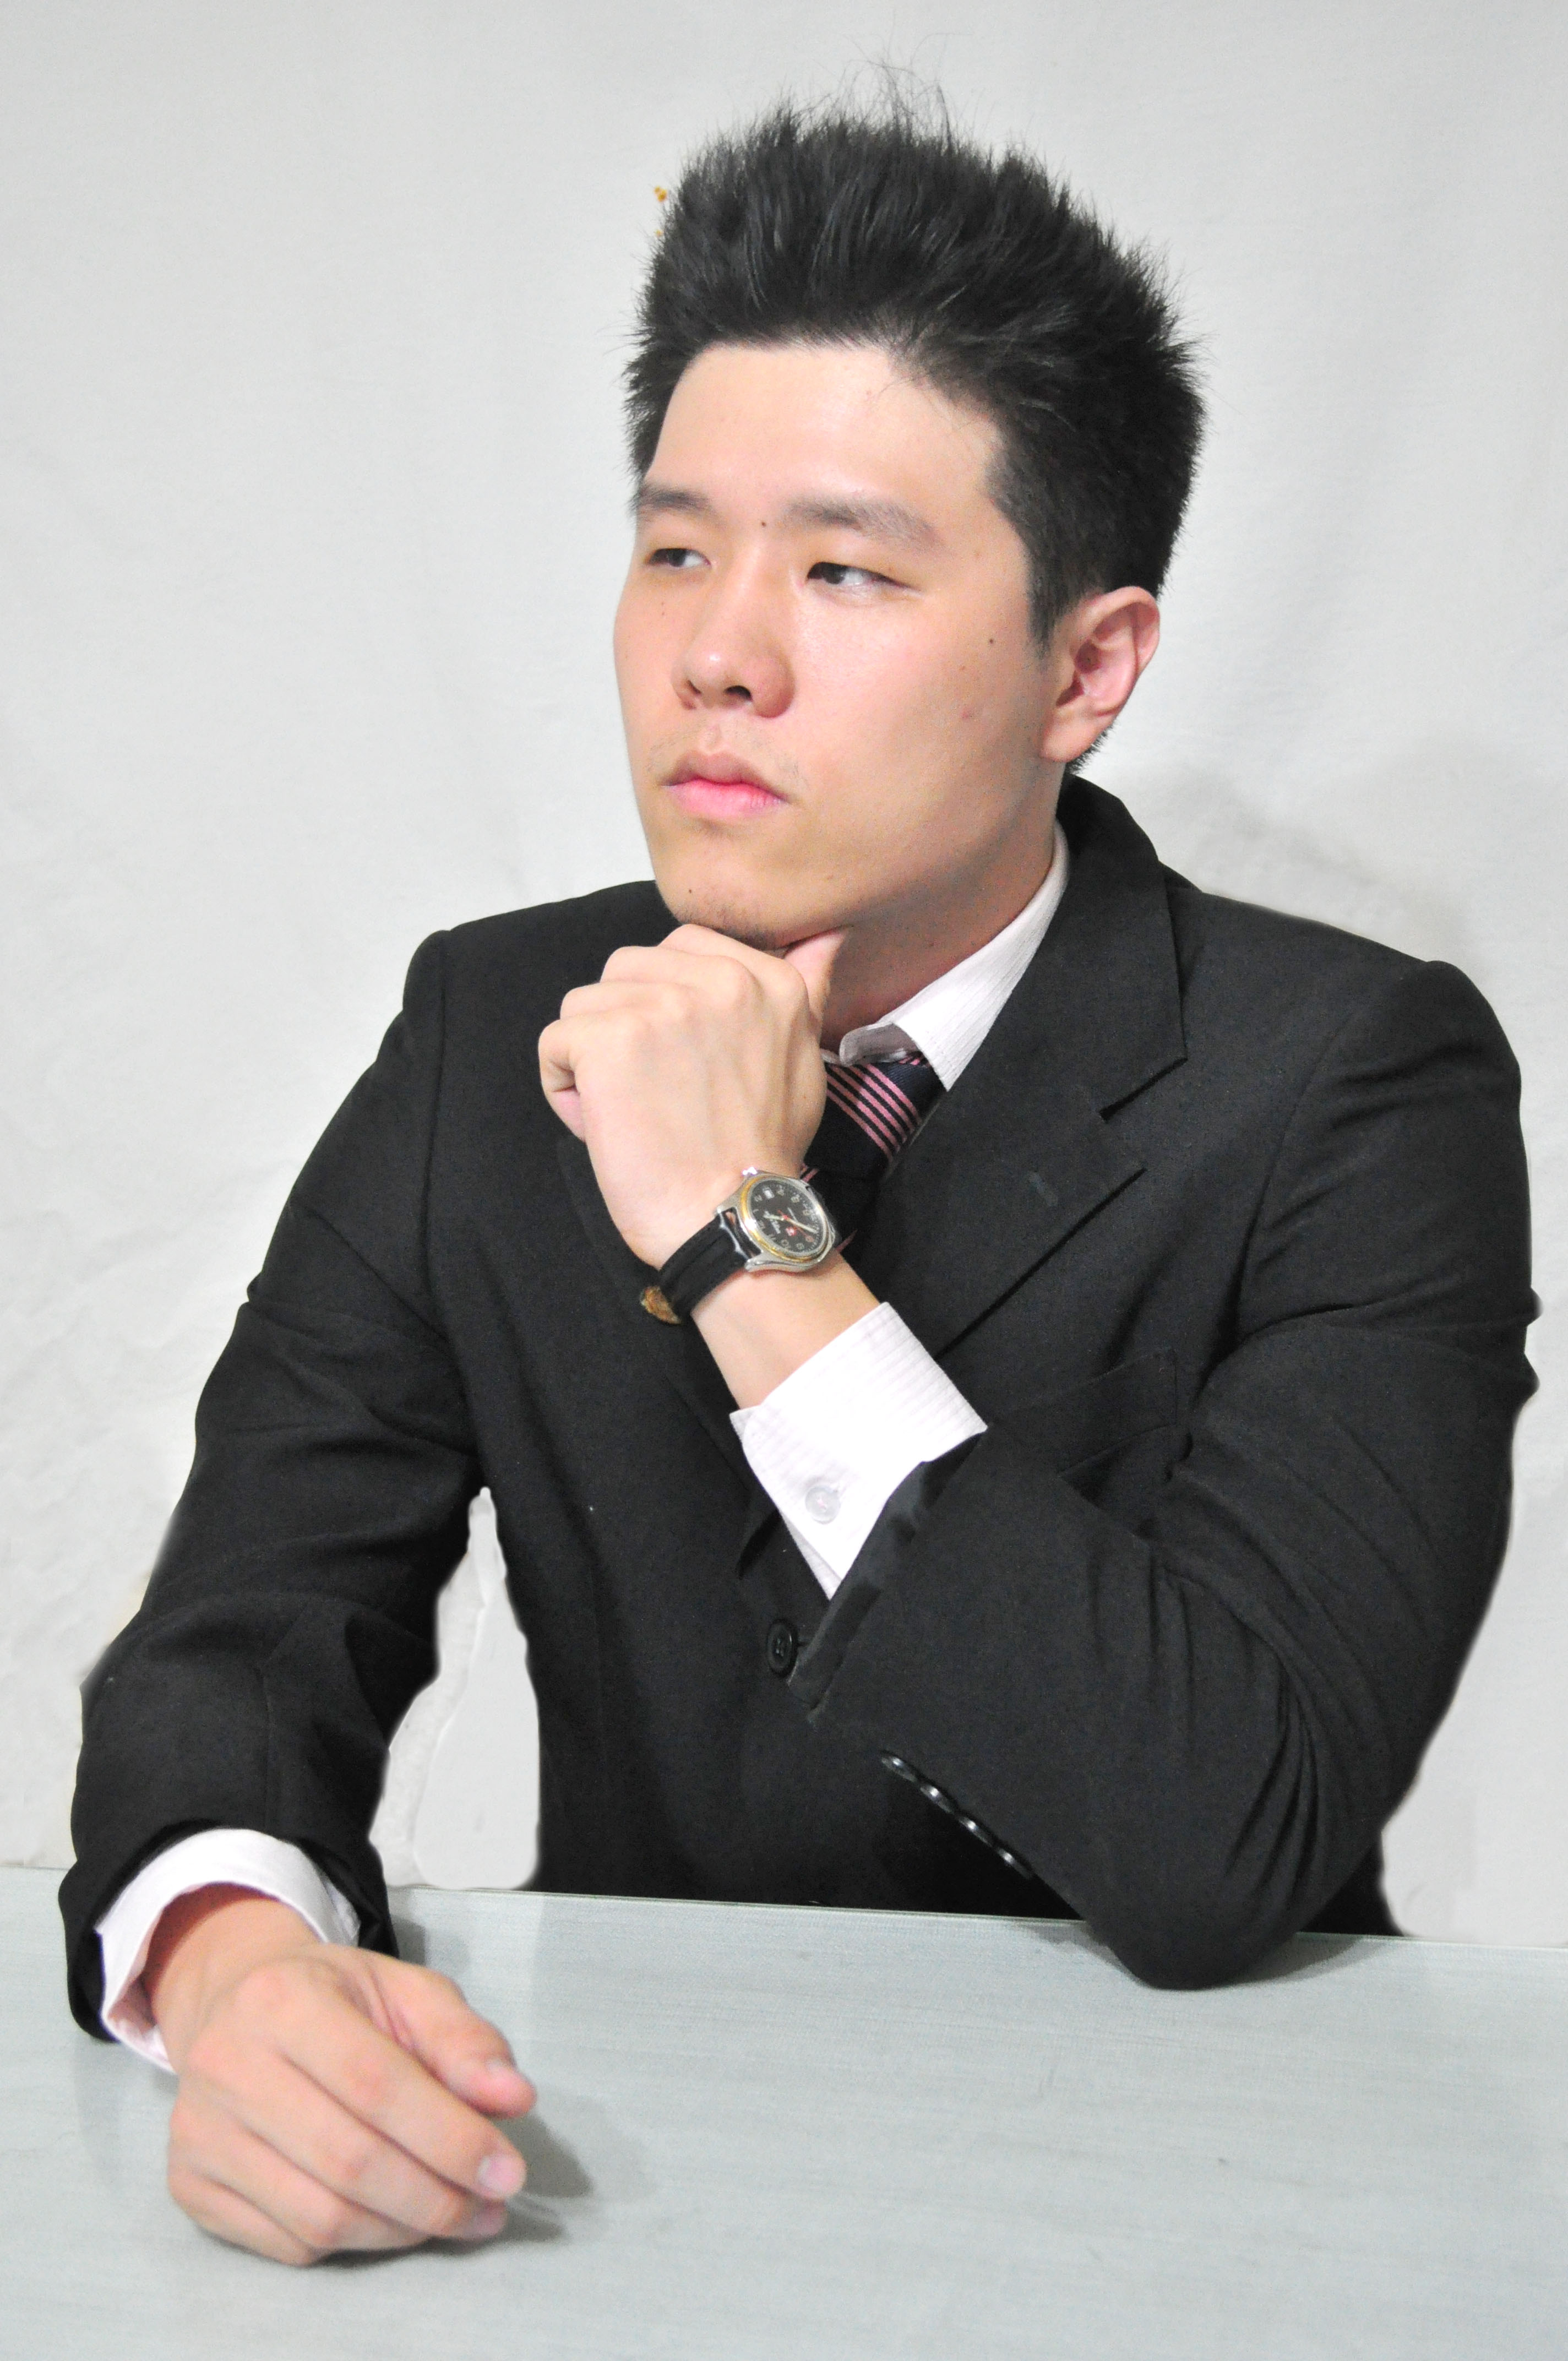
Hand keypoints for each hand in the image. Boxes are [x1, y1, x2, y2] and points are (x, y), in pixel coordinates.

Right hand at [146, 1887, 534, 2266]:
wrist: (238, 2003)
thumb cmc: (335, 2000)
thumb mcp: (406, 1992)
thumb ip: (464, 2040)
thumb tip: (513, 2099)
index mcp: (283, 1999)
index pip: (377, 2084)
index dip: (450, 2136)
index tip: (509, 2171)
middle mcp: (227, 2065)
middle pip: (349, 2160)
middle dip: (436, 2196)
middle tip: (491, 2207)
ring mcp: (199, 2132)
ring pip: (319, 2216)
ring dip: (404, 2229)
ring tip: (457, 2216)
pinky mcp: (189, 2186)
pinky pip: (289, 2244)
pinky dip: (355, 2243)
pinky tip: (392, 2217)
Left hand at [538, 924, 843, 1265]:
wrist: (729, 1217)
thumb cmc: (761, 1150)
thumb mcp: (804, 1058)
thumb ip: (806, 990)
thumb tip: (827, 934)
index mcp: (768, 979)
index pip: (682, 945)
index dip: (663, 1000)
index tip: (682, 1059)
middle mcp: (721, 979)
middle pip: (626, 969)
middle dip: (623, 1025)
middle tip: (653, 1091)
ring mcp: (662, 1005)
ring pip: (585, 1004)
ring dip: (591, 1058)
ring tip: (628, 1110)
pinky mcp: (610, 1038)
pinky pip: (555, 1041)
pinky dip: (563, 1086)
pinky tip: (601, 1123)